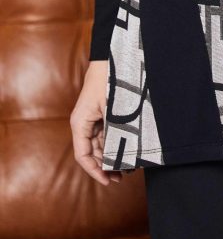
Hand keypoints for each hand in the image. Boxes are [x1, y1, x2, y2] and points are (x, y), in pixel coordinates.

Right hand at [70, 60, 123, 184]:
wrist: (113, 57)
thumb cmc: (110, 80)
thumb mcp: (113, 109)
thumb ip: (113, 132)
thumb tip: (119, 156)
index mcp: (80, 123)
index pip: (83, 155)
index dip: (95, 171)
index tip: (108, 181)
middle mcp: (84, 123)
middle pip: (92, 152)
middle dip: (105, 166)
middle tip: (122, 177)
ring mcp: (93, 118)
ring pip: (99, 145)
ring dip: (110, 156)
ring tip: (127, 168)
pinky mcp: (102, 114)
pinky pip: (105, 134)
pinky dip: (114, 144)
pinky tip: (126, 150)